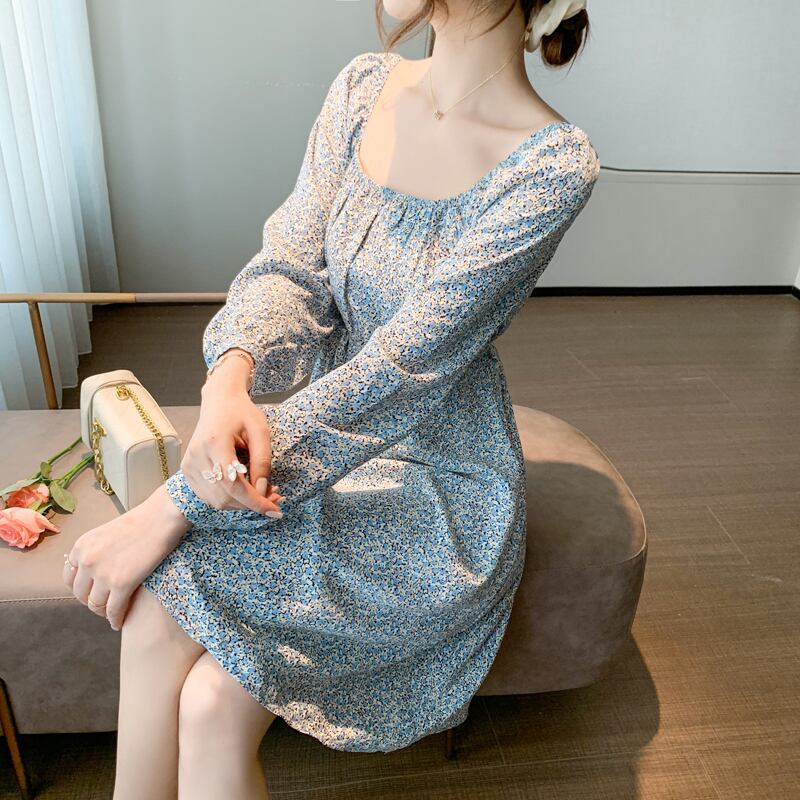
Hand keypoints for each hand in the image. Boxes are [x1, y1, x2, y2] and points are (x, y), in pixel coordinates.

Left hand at [62, 483, 191, 629]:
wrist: (162, 516)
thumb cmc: (143, 520)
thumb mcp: (108, 533)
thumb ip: (98, 551)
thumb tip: (100, 570)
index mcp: (81, 546)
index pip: (70, 578)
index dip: (81, 589)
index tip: (92, 593)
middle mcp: (86, 561)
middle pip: (81, 594)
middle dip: (91, 602)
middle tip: (104, 605)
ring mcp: (103, 573)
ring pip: (95, 605)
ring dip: (103, 612)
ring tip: (112, 614)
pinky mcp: (121, 584)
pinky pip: (114, 609)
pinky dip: (116, 619)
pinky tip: (119, 622)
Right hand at [183, 364, 283, 515]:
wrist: (219, 401)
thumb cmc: (242, 413)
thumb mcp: (260, 431)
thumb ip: (262, 461)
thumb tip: (262, 491)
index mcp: (214, 443)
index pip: (233, 484)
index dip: (254, 501)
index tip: (275, 511)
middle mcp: (196, 457)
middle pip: (224, 496)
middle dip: (251, 503)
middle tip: (275, 498)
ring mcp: (189, 465)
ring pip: (217, 501)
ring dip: (242, 503)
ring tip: (262, 492)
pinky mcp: (188, 470)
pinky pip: (210, 496)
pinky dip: (230, 498)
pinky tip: (244, 489)